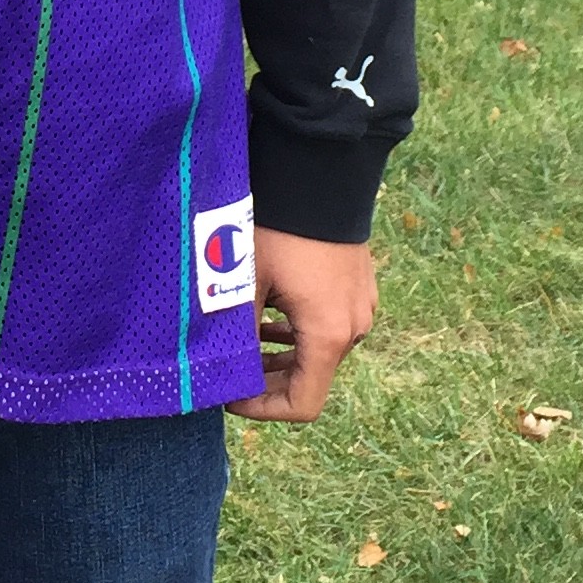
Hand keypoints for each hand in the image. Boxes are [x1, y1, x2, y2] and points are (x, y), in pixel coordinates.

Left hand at [230, 231, 377, 423]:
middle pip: (310, 378)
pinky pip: (329, 323)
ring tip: (244, 342)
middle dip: (267, 382)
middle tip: (230, 370)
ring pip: (318, 350)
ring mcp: (361, 306)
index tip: (231, 396)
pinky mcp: (359, 285)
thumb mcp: (246, 284)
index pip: (303, 404)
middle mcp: (354, 328)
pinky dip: (298, 330)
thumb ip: (237, 333)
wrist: (319, 173)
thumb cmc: (279, 231)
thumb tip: (221, 366)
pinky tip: (269, 314)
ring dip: (282, 355)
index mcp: (328, 335)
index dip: (263, 409)